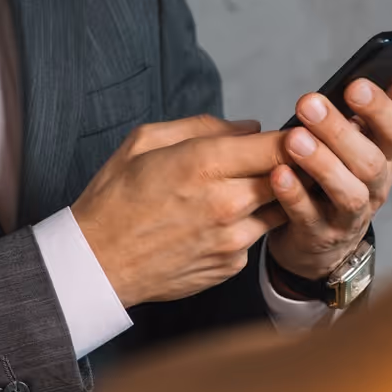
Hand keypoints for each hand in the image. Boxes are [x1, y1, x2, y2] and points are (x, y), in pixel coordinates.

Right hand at [71, 114, 288, 306]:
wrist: (98, 262)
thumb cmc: (115, 198)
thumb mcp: (144, 141)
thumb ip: (202, 126)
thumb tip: (248, 128)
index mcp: (202, 164)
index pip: (277, 145)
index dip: (293, 138)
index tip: (293, 134)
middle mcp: (225, 203)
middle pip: (289, 178)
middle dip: (289, 165)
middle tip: (278, 158)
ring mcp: (232, 239)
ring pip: (278, 208)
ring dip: (269, 196)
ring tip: (239, 189)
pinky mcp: (231, 265)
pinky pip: (254, 236)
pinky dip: (246, 225)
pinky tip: (215, 221)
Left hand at [266, 70, 391, 282]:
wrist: (321, 236)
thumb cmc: (338, 172)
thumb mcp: (361, 141)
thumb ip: (377, 108)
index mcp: (387, 158)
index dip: (379, 109)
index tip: (354, 84)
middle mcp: (376, 188)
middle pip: (369, 162)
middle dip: (339, 131)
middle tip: (307, 102)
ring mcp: (350, 216)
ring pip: (347, 193)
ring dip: (320, 164)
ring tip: (294, 138)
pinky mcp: (320, 236)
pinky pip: (308, 217)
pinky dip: (294, 196)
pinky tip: (277, 173)